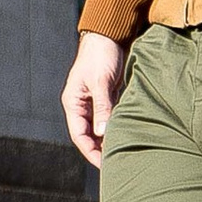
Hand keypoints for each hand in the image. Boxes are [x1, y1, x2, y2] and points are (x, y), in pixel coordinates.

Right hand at [63, 33, 128, 169]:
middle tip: (117, 166)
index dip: (90, 152)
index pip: (79, 135)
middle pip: (88, 135)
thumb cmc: (101, 55)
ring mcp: (94, 102)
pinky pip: (110, 119)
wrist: (108, 36)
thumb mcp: (101, 82)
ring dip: (109, 141)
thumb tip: (103, 133)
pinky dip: (117, 129)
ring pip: (100, 129)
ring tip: (124, 155)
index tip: (105, 166)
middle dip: (100, 151)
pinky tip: (128, 137)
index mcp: (73, 102)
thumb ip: (103, 107)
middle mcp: (82, 105)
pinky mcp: (107, 98)